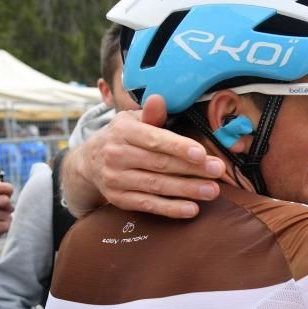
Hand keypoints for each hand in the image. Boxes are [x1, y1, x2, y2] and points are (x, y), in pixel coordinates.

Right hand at [62, 94, 225, 218]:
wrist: (89, 161)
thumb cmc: (123, 137)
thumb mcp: (132, 120)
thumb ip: (151, 114)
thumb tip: (159, 99)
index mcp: (123, 130)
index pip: (154, 139)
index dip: (179, 147)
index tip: (202, 153)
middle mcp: (116, 154)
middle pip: (159, 164)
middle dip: (192, 168)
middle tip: (218, 171)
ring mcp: (116, 178)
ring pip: (156, 186)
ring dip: (187, 190)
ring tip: (212, 191)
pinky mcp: (118, 199)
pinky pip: (148, 205)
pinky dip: (171, 209)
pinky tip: (192, 209)